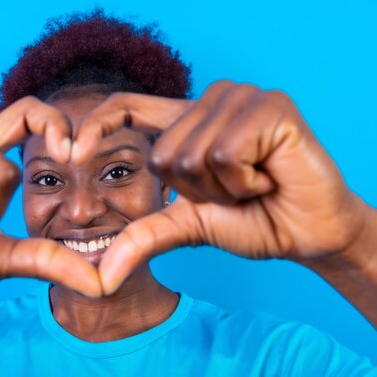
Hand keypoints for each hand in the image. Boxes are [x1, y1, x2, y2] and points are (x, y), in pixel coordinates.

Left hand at [74, 81, 367, 293]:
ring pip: (193, 154)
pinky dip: (243, 182)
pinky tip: (268, 176)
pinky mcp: (271, 105)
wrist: (307, 233)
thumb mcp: (187, 226)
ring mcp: (241, 97)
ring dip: (222, 189)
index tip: (69, 153)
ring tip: (252, 184)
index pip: (127, 106)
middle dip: (195, 192)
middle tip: (234, 192)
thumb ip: (142, 238)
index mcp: (186, 121)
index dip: (96, 124)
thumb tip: (99, 279)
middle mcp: (211, 100)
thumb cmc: (250, 221)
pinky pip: (226, 154)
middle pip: (163, 153)